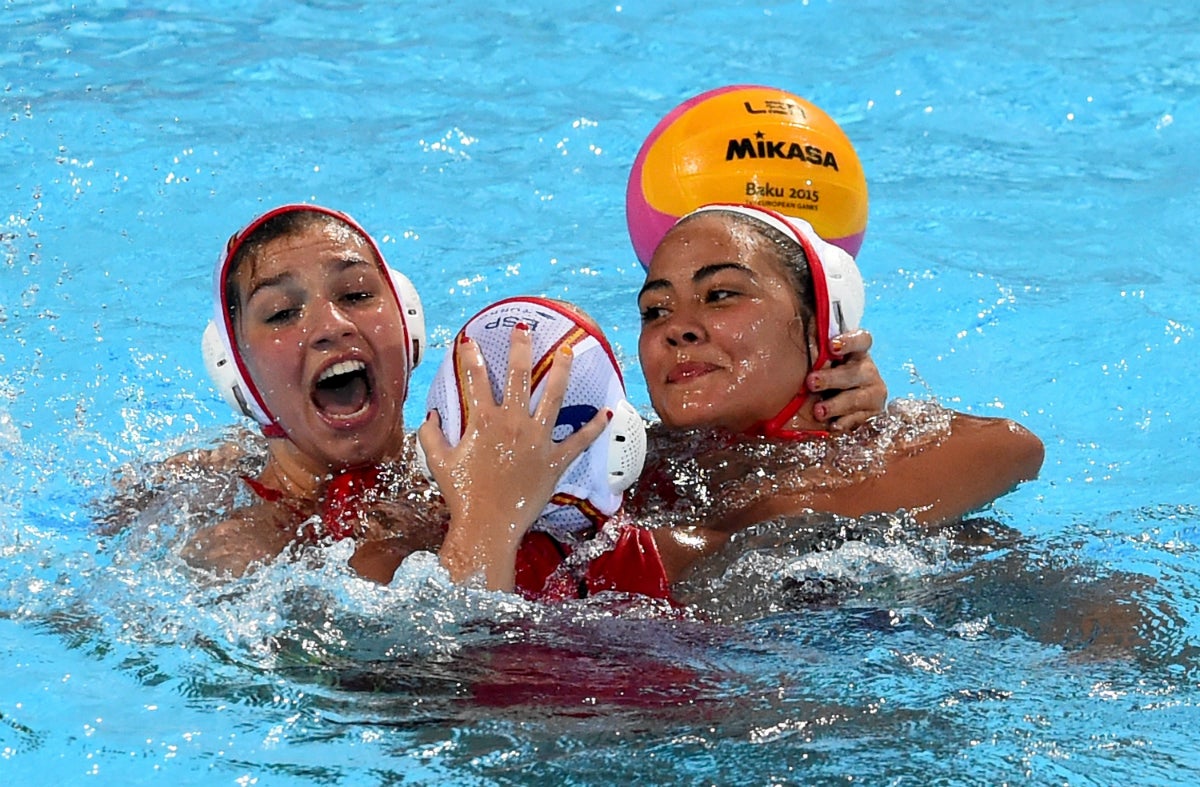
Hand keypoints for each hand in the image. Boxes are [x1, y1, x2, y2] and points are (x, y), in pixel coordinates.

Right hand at [418, 325, 609, 589]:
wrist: (487, 526)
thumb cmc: (462, 495)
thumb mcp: (439, 462)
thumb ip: (431, 435)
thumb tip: (431, 415)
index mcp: (484, 421)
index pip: (475, 379)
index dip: (471, 356)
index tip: (470, 340)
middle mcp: (513, 423)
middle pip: (518, 376)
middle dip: (521, 348)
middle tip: (525, 329)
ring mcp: (538, 440)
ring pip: (554, 397)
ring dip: (562, 371)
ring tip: (568, 352)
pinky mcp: (555, 460)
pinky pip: (579, 441)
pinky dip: (594, 428)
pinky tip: (605, 412)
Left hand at [806, 328, 887, 431]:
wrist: (835, 407)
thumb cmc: (823, 377)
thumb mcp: (820, 362)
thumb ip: (813, 349)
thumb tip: (789, 325)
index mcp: (856, 352)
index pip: (862, 340)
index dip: (850, 341)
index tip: (832, 346)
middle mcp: (867, 371)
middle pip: (856, 372)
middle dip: (832, 378)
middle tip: (812, 382)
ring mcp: (873, 393)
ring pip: (858, 398)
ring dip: (837, 404)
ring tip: (818, 411)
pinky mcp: (872, 414)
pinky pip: (860, 420)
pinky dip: (845, 423)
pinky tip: (832, 426)